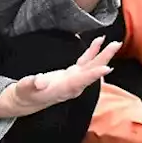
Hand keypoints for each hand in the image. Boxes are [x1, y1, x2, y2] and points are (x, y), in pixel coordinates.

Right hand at [0, 37, 120, 118]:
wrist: (28, 100)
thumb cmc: (26, 94)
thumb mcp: (25, 89)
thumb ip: (31, 84)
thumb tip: (39, 81)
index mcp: (64, 89)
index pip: (81, 81)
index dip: (94, 74)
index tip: (107, 67)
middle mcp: (74, 85)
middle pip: (92, 71)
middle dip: (104, 59)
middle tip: (116, 45)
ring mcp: (74, 79)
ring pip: (92, 66)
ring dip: (103, 54)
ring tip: (114, 43)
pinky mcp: (73, 74)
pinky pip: (85, 62)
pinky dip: (92, 52)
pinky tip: (98, 42)